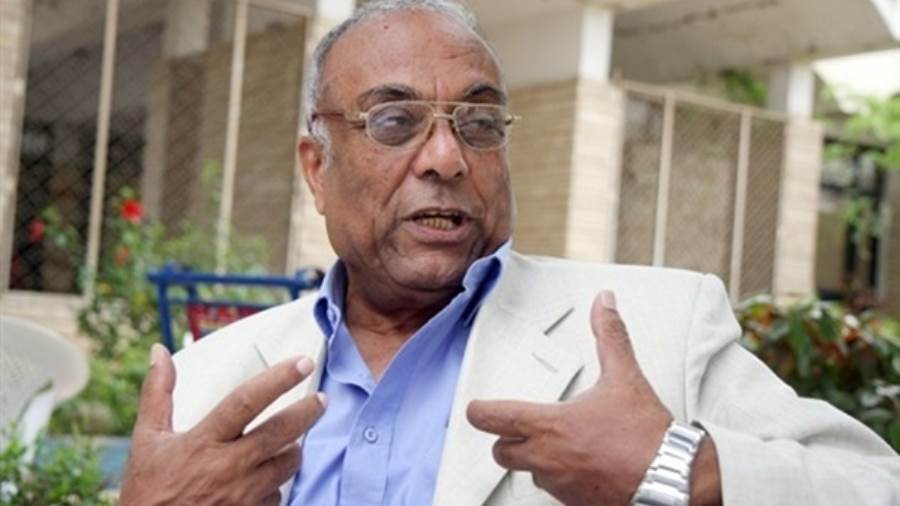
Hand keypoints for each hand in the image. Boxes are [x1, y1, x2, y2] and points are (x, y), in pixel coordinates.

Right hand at [119, 344, 325, 505]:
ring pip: (287, 464)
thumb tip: (159, 351)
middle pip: (281, 432)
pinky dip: (274, 484)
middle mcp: (227, 467)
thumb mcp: (147, 439)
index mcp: (202, 441)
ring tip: (290, 441)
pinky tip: (263, 480)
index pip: (247, 401)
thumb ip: (158, 394)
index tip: (303, 363)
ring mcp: (242, 495)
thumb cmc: (148, 490)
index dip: (278, 379)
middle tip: (321, 399)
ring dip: (293, 450)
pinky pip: (277, 495)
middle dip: (307, 412)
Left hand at [467, 291, 672, 505]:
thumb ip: (610, 337)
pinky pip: (555, 492)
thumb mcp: (625, 377)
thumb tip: (605, 305)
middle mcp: (546, 459)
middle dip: (506, 440)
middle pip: (501, 452)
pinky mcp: (574, 504)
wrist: (673, 481)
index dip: (479, 411)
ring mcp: (559, 486)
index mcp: (550, 426)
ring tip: (559, 446)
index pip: (493, 419)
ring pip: (529, 473)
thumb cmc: (646, 438)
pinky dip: (562, 478)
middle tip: (518, 429)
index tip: (477, 408)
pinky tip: (581, 465)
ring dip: (536, 460)